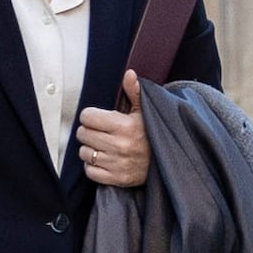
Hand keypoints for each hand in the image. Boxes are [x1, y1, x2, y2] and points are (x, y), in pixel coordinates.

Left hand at [76, 71, 150, 191]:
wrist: (169, 162)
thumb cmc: (153, 134)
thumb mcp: (146, 111)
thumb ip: (134, 92)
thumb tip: (129, 73)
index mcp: (124, 126)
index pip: (87, 117)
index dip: (91, 116)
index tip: (98, 118)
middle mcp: (119, 146)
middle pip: (83, 134)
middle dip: (89, 131)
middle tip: (101, 131)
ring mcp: (117, 164)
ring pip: (84, 153)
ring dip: (90, 149)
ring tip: (103, 145)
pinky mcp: (116, 179)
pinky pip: (90, 171)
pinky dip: (93, 166)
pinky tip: (103, 159)